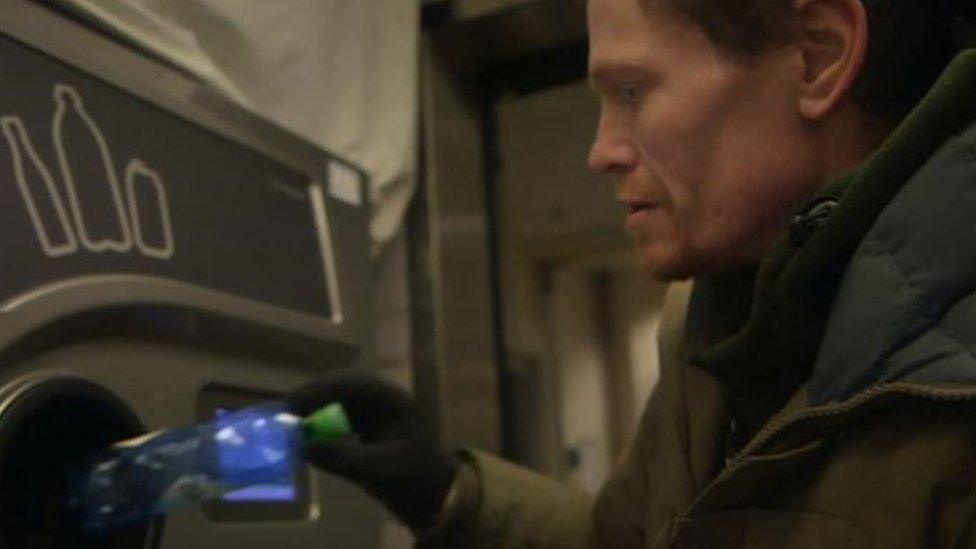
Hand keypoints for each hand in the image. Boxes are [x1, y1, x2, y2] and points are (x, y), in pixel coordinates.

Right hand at [286, 372, 458, 528]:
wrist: (429, 493)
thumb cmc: (413, 477)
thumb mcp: (381, 470)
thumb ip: (344, 458)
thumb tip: (303, 446)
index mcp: (393, 400)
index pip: (354, 384)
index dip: (322, 389)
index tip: (295, 401)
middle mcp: (381, 400)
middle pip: (341, 389)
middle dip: (313, 397)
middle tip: (285, 412)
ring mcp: (372, 412)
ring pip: (336, 401)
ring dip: (314, 410)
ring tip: (290, 424)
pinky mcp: (362, 426)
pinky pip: (336, 417)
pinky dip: (320, 424)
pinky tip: (305, 436)